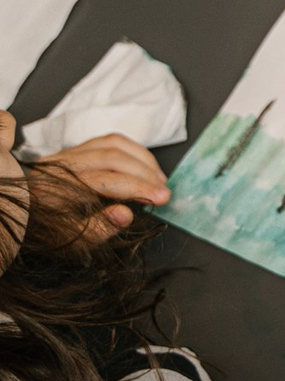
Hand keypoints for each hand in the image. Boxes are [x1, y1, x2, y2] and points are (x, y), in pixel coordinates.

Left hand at [26, 127, 168, 248]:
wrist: (24, 217)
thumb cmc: (48, 232)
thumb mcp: (70, 240)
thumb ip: (99, 229)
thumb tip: (127, 214)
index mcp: (55, 189)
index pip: (104, 180)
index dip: (137, 187)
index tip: (162, 198)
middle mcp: (59, 164)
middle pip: (111, 158)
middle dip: (144, 174)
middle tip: (164, 191)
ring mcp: (66, 154)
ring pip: (112, 144)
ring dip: (142, 159)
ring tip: (159, 178)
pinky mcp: (74, 150)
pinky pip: (108, 140)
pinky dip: (133, 150)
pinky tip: (145, 165)